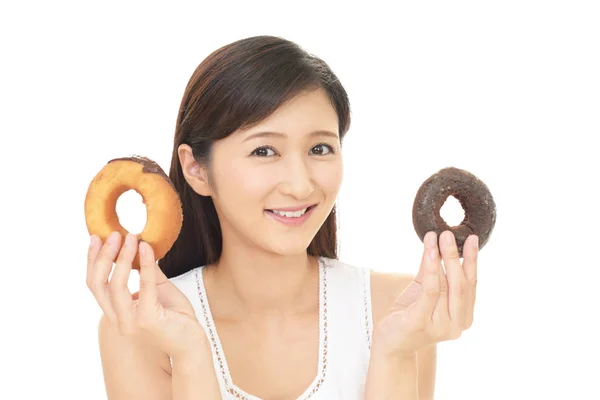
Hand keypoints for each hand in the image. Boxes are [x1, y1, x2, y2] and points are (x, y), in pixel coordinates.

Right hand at [86, 231, 204, 357]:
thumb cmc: (176, 318)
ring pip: (115, 285)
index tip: (96, 237)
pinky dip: (145, 265)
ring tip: (131, 237)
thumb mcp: (158, 289)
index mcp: (116, 312)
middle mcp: (118, 319)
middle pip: (98, 284)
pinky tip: (147, 248)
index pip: (95, 284)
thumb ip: (147, 272)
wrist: (192, 342)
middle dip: (103, 256)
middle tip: (114, 234)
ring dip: (122, 257)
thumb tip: (141, 247)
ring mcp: (131, 322)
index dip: (92, 260)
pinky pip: (144, 286)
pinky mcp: (147, 320)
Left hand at [373, 230, 477, 358]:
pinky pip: (430, 291)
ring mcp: (440, 326)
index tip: (472, 239)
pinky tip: (429, 252)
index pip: (471, 284)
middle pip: (460, 284)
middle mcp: (456, 325)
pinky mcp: (420, 322)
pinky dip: (430, 269)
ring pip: (445, 285)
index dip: (472, 261)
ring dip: (440, 257)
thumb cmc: (409, 316)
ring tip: (436, 237)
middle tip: (449, 233)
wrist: (391, 345)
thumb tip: (435, 243)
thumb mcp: (423, 291)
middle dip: (456, 256)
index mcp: (463, 317)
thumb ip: (431, 271)